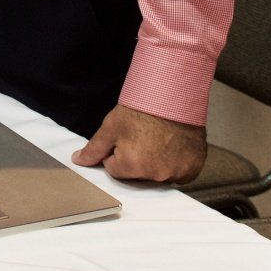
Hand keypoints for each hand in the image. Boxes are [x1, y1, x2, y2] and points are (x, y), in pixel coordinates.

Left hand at [72, 105, 207, 182]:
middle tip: (143, 137)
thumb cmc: (142, 108)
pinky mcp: (192, 169)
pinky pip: (179, 175)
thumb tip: (78, 161)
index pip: (114, 169)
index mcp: (132, 166)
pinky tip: (174, 146)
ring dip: (157, 163)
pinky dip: (176, 163)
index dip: (117, 152)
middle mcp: (155, 175)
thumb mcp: (112, 125)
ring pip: (158, 175)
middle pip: (137, 175)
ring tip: (160, 140)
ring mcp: (177, 173)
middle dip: (136, 160)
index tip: (127, 137)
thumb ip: (94, 148)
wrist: (175, 95)